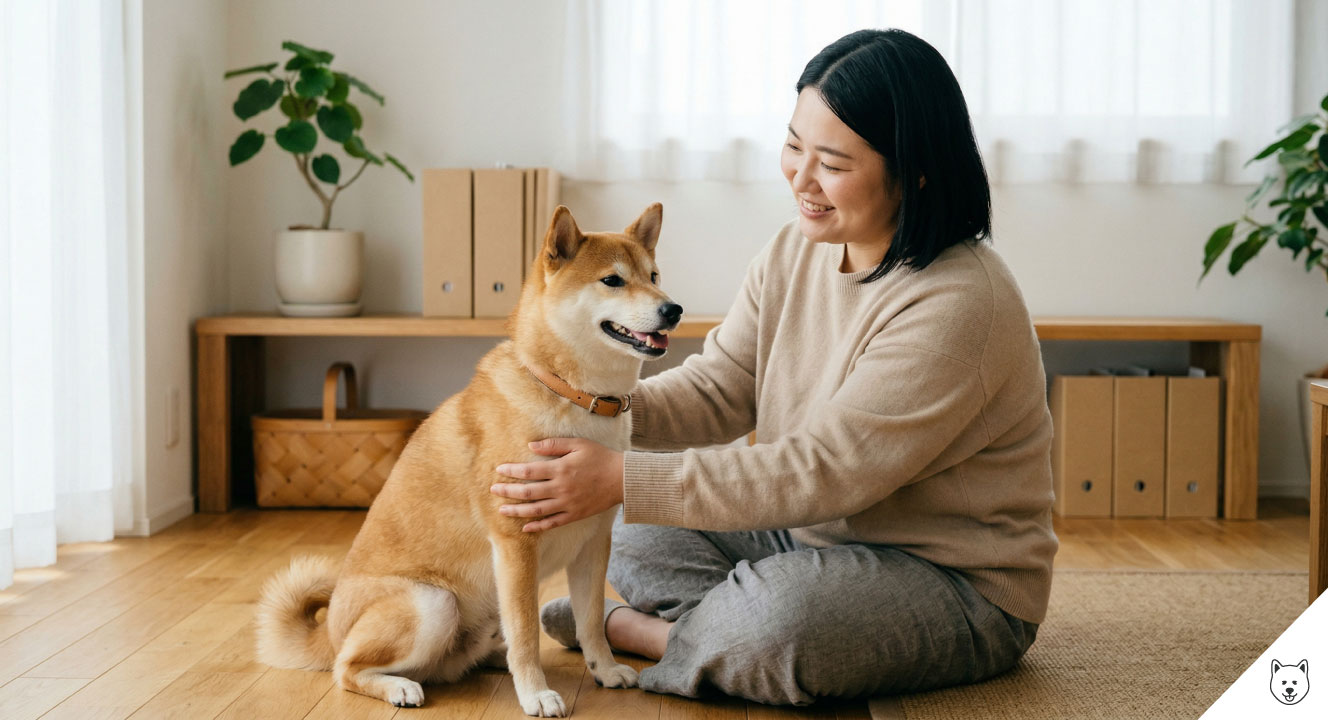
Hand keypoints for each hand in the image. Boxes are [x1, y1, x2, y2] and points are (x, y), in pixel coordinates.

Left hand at [491, 438, 624, 531]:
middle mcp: (561, 489)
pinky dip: (537, 527)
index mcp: (560, 469)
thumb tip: (531, 445)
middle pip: (528, 492)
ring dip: (517, 511)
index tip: (499, 470)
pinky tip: (525, 527)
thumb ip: (554, 445)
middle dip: (508, 491)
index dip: (512, 471)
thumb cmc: (600, 457)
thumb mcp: (578, 444)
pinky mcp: (574, 515)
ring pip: (536, 511)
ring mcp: (567, 504)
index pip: (529, 471)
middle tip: (493, 490)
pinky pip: (552, 523)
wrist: (622, 479)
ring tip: (502, 510)